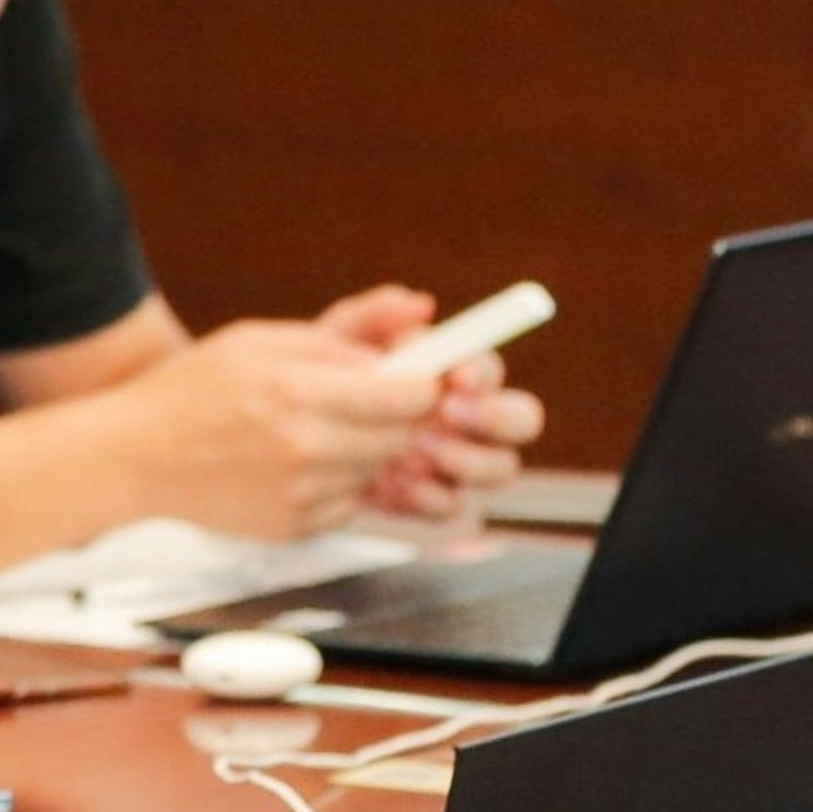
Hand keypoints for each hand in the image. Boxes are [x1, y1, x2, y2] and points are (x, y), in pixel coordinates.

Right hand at [105, 306, 454, 540]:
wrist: (135, 456)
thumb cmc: (190, 391)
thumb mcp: (255, 342)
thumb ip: (331, 346)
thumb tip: (396, 359)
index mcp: (296, 390)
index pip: (409, 396)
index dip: (420, 386)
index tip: (411, 381)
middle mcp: (305, 447)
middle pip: (402, 437)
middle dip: (392, 418)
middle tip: (357, 405)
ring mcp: (302, 493)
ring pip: (378, 470)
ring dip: (362, 451)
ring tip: (311, 434)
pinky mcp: (296, 527)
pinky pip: (349, 502)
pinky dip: (335, 483)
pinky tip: (290, 466)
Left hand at [320, 286, 543, 524]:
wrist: (290, 434)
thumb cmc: (322, 376)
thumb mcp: (336, 341)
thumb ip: (374, 316)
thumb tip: (420, 304)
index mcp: (456, 375)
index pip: (490, 370)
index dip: (482, 372)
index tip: (456, 376)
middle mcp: (472, 420)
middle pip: (522, 420)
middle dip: (494, 417)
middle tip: (446, 413)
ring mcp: (459, 464)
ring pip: (499, 468)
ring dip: (465, 459)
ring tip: (416, 448)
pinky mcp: (434, 500)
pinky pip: (453, 507)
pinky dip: (428, 496)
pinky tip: (394, 484)